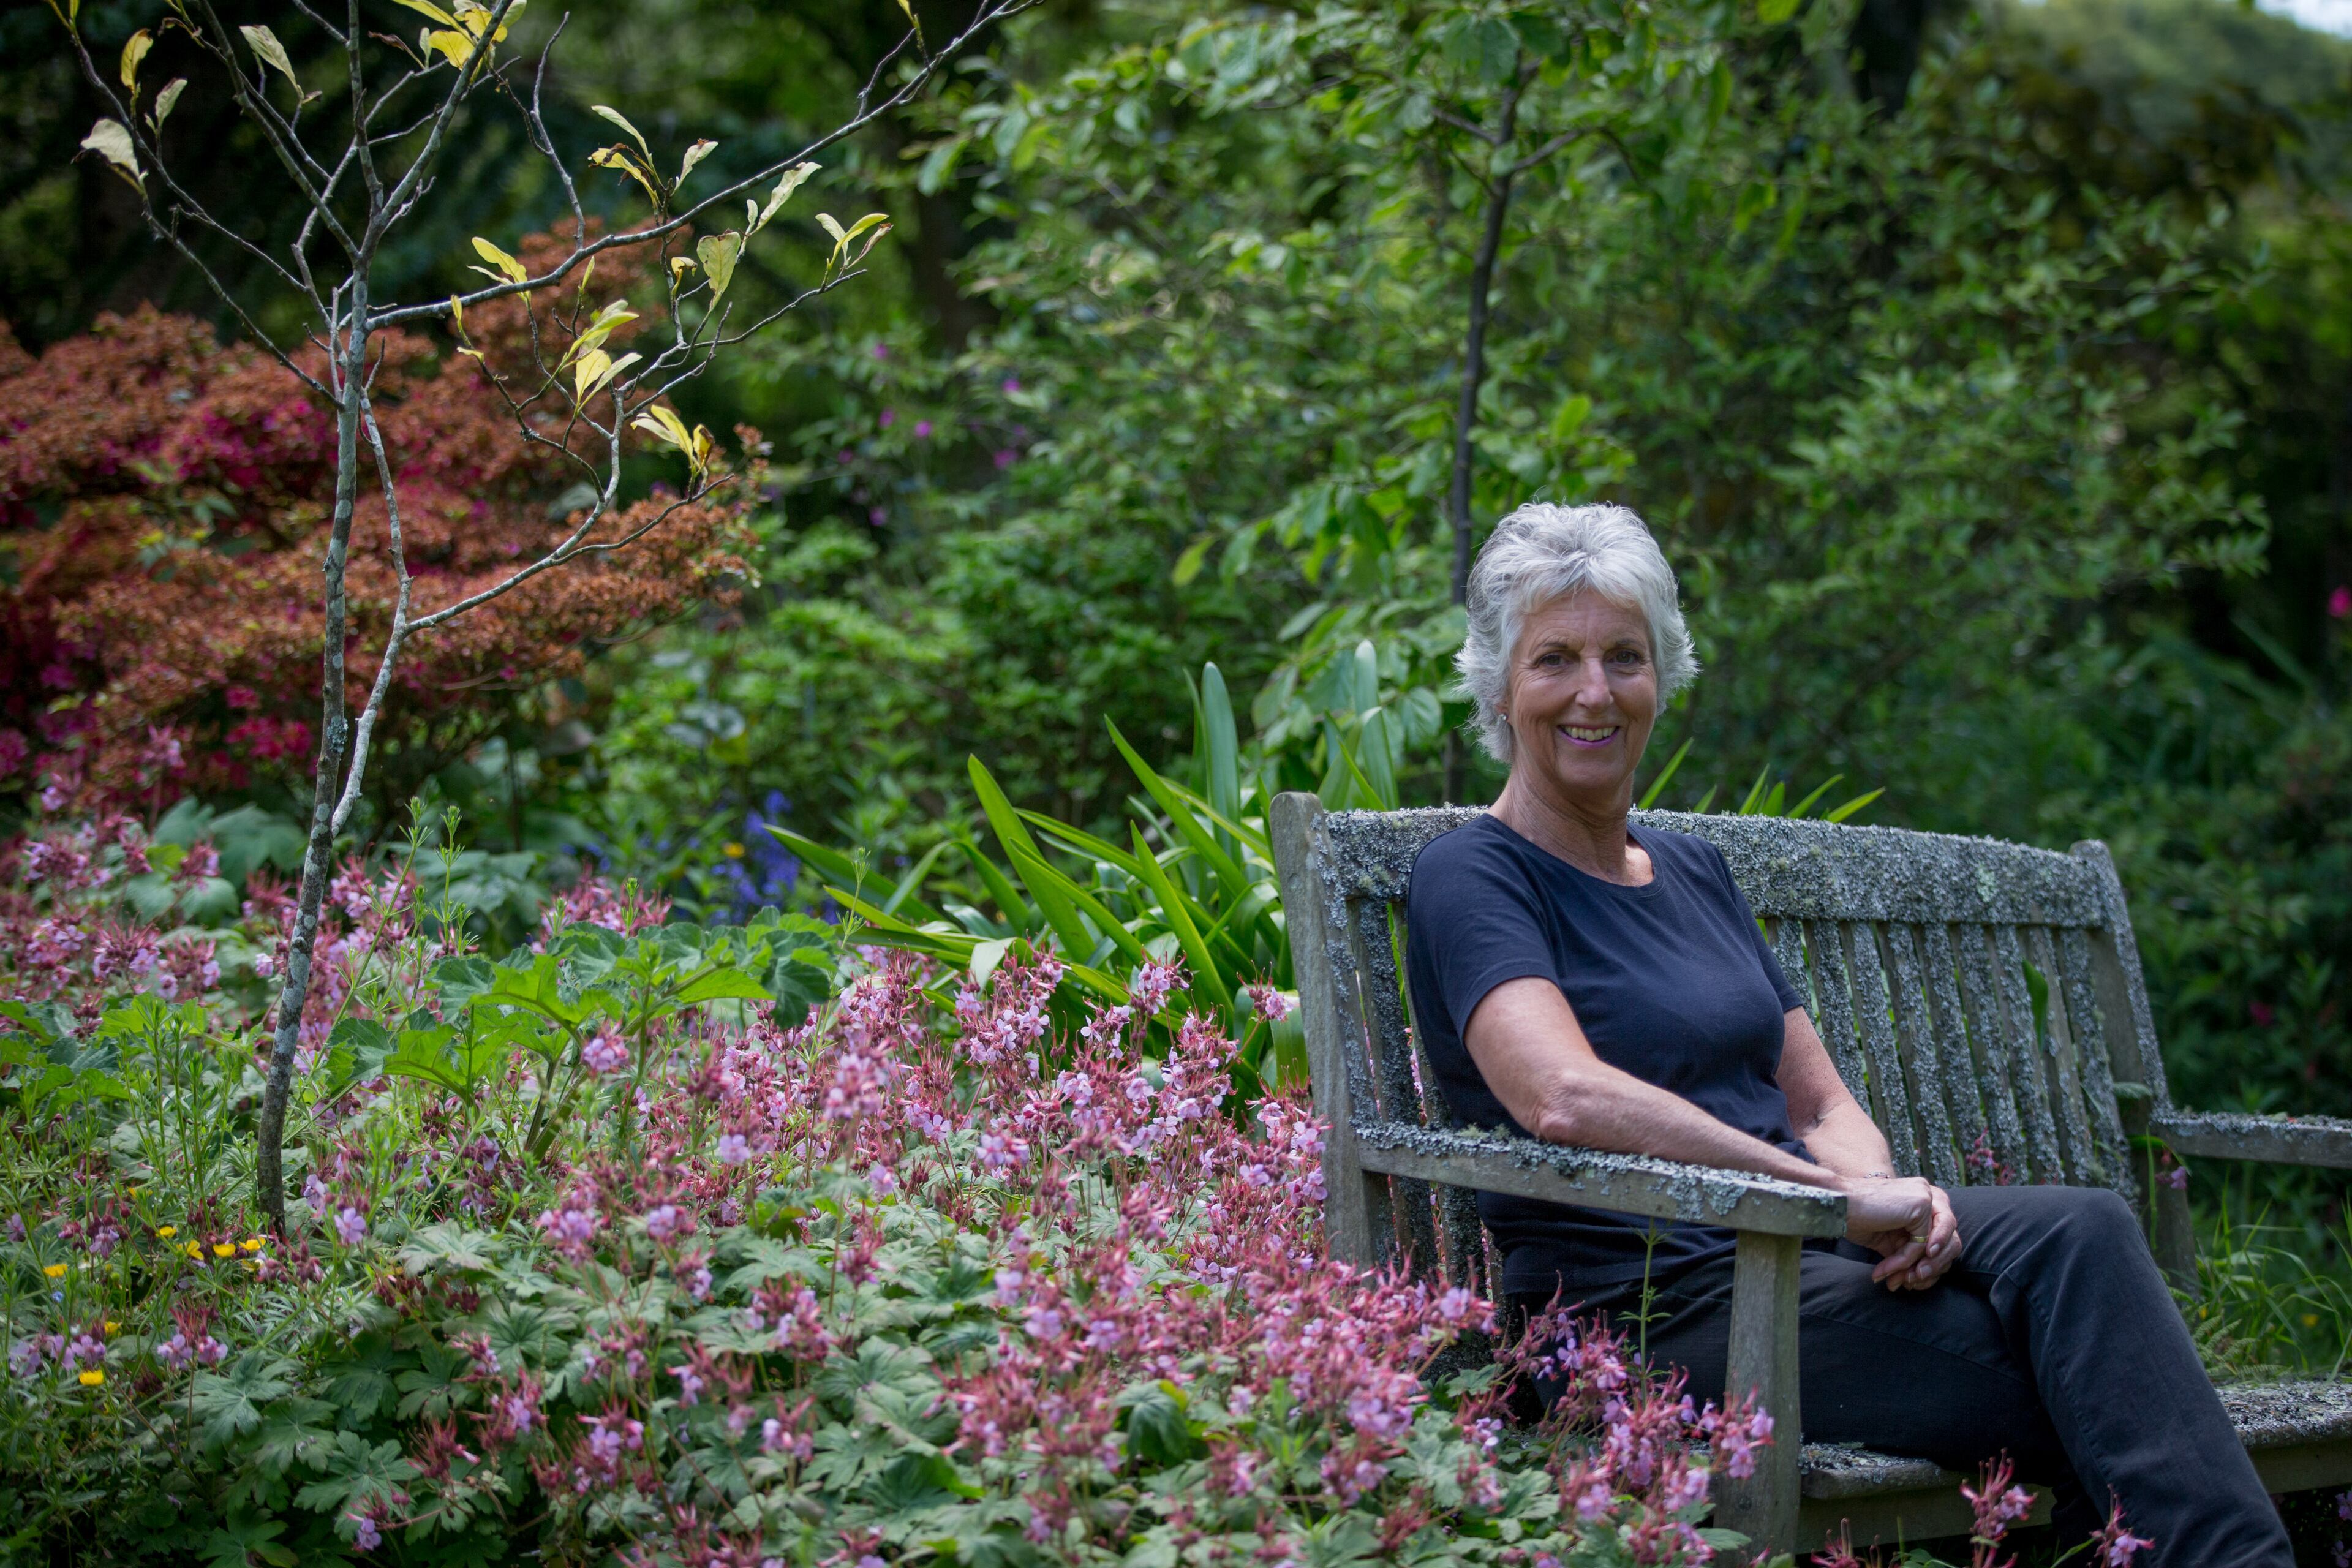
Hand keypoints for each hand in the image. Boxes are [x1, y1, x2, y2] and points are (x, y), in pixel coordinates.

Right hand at [1839, 1175, 1962, 1290]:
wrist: (1837, 1205)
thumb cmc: (1857, 1219)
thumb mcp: (1890, 1239)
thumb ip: (1909, 1251)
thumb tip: (1920, 1278)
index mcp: (1923, 1201)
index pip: (1942, 1239)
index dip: (1928, 1265)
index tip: (1907, 1282)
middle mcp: (1929, 1195)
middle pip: (1948, 1243)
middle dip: (1927, 1270)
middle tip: (1906, 1285)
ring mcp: (1927, 1197)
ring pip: (1935, 1246)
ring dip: (1913, 1268)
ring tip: (1894, 1280)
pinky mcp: (1921, 1204)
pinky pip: (1920, 1244)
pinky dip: (1904, 1261)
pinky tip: (1887, 1267)